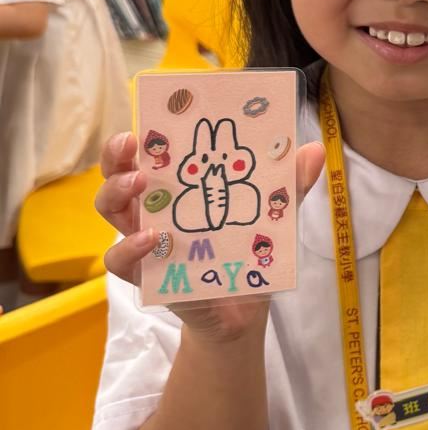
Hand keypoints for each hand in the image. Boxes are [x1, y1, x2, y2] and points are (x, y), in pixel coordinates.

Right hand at [94, 130, 324, 347]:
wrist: (246, 309)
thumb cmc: (249, 252)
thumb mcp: (273, 215)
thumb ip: (289, 185)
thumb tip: (314, 149)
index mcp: (177, 189)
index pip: (148, 155)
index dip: (138, 136)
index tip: (147, 120)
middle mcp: (153, 211)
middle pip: (117, 175)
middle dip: (117, 156)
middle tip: (132, 145)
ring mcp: (146, 242)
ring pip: (111, 211)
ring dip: (117, 192)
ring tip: (139, 183)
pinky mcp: (147, 275)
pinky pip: (121, 261)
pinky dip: (130, 247)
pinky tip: (153, 239)